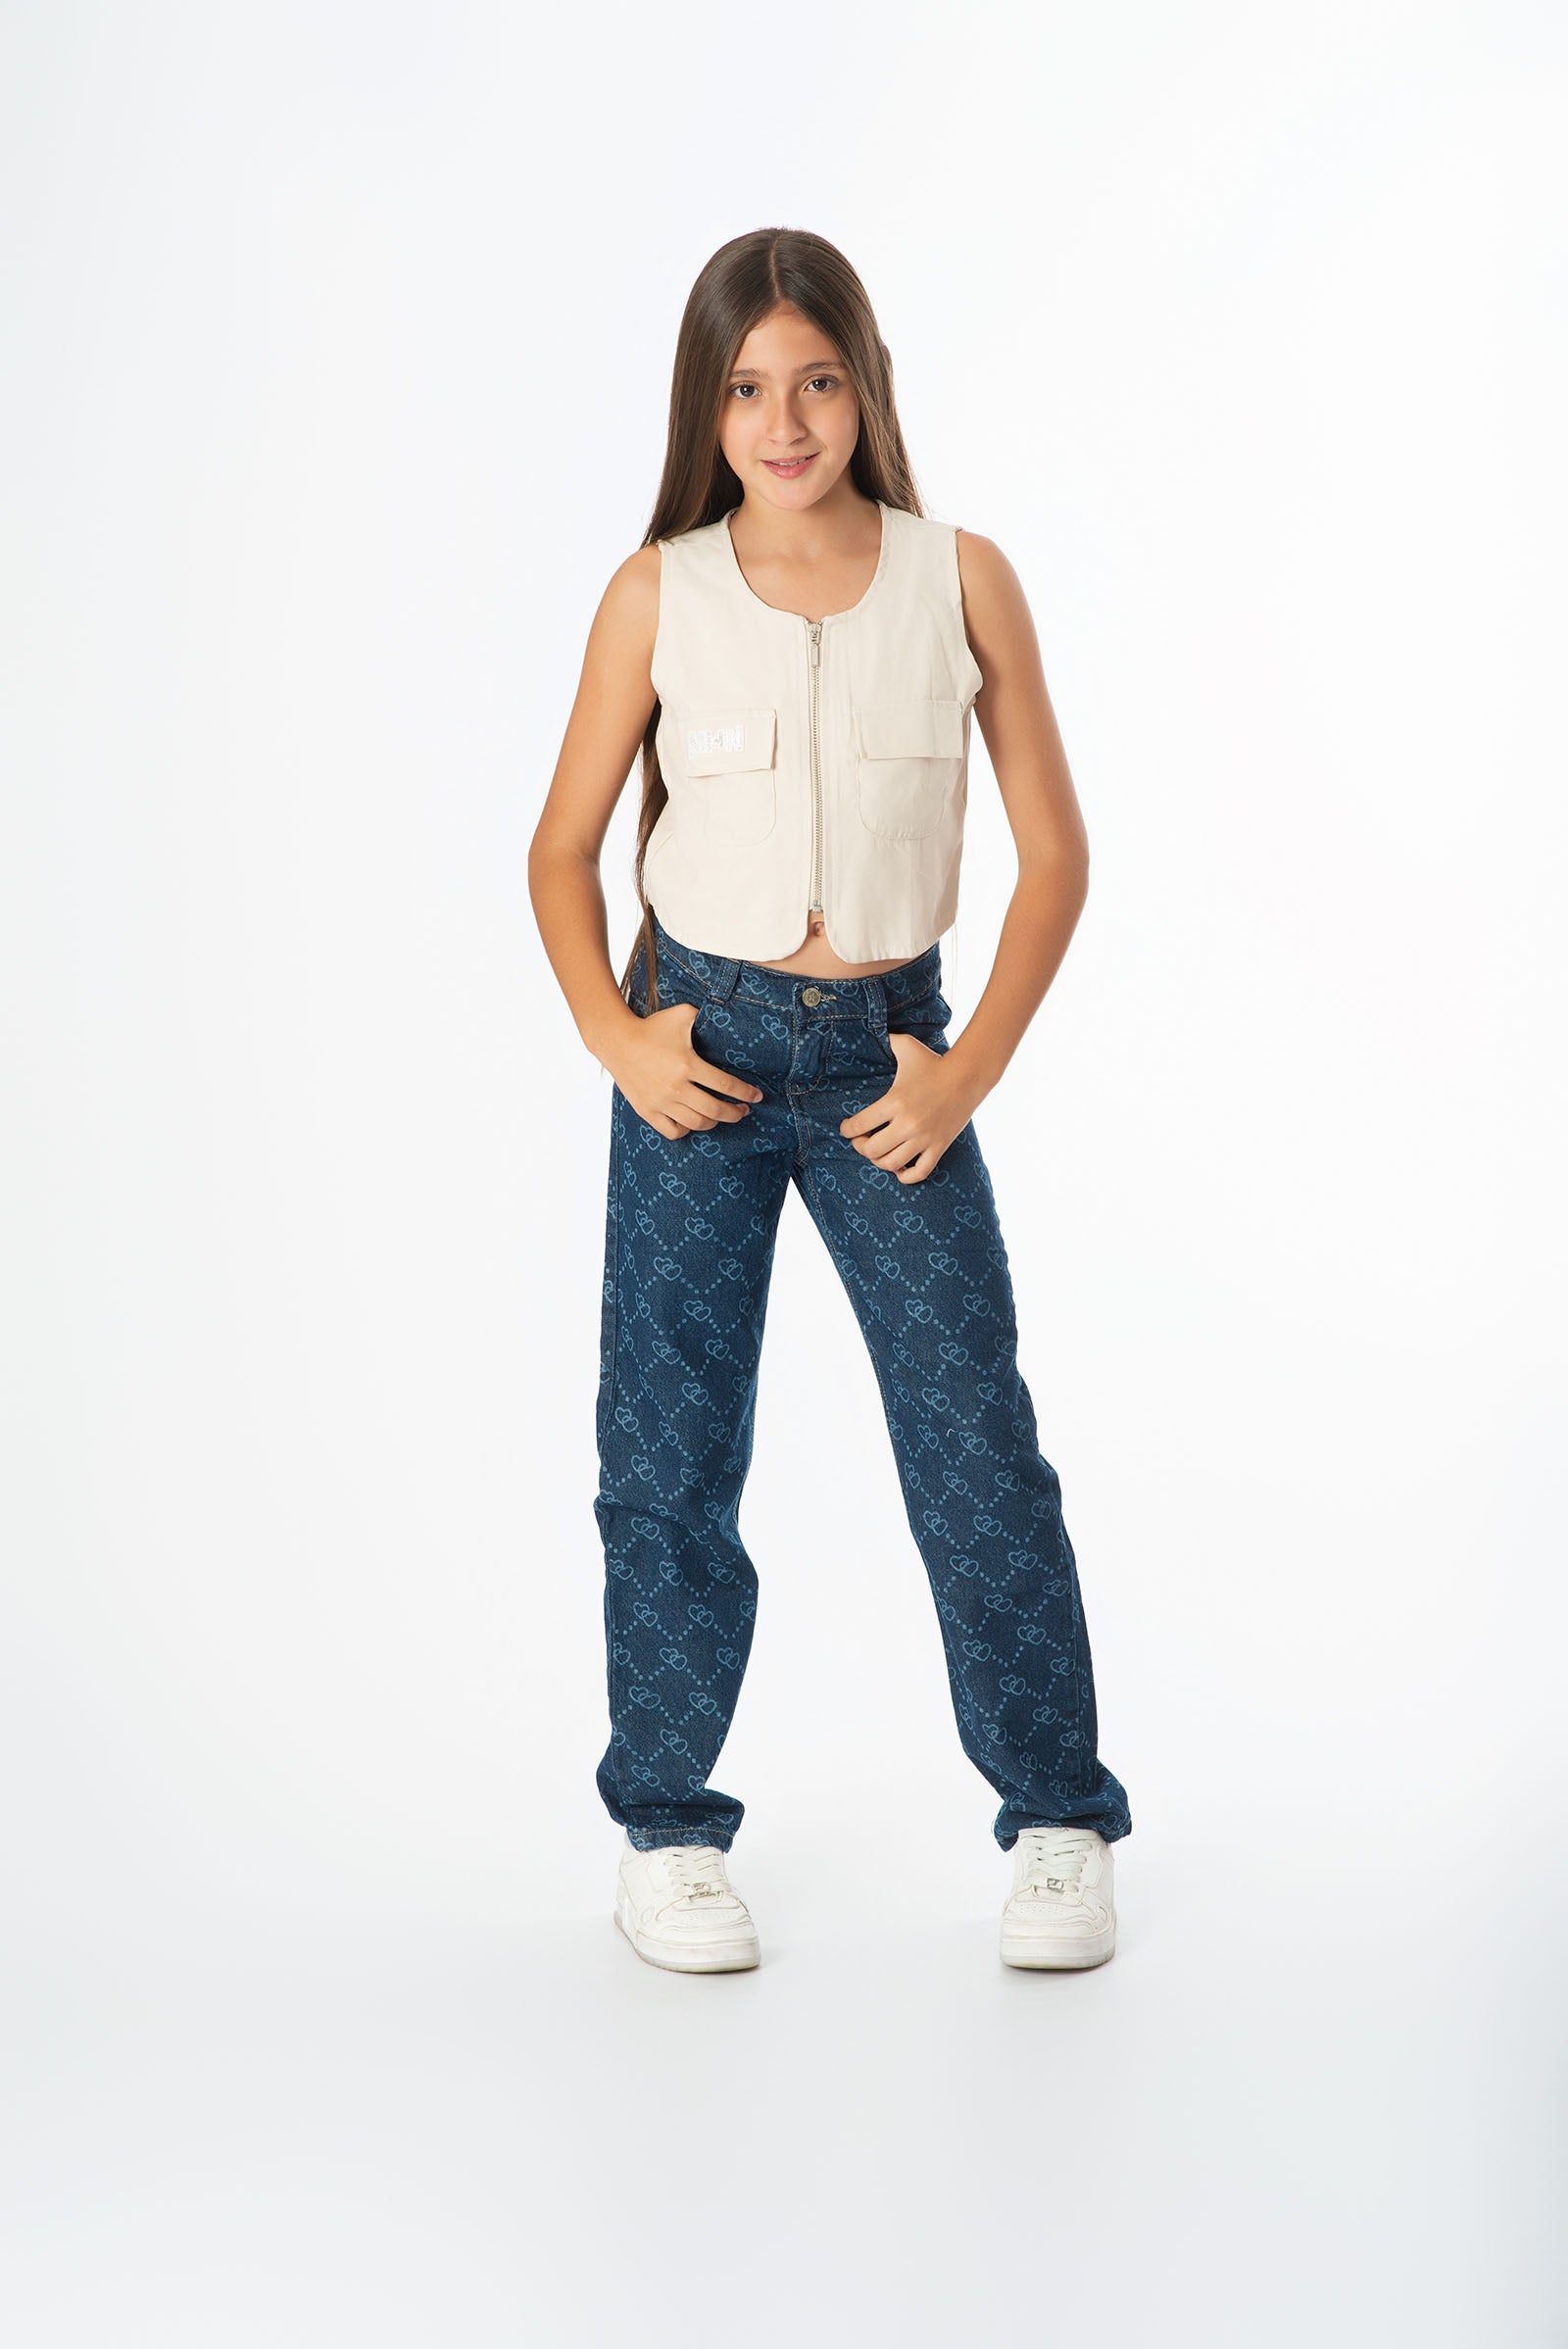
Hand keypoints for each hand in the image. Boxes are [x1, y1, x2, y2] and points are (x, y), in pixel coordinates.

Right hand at [607, 1002, 763, 1140]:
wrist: (617, 1041)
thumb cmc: (651, 1027)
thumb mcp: (681, 1014)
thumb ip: (706, 1016)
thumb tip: (727, 1017)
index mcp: (687, 1064)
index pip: (726, 1085)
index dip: (746, 1092)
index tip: (758, 1096)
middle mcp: (676, 1087)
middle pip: (715, 1110)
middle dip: (735, 1113)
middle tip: (744, 1111)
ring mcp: (661, 1102)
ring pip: (696, 1123)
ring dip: (714, 1122)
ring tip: (721, 1116)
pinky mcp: (647, 1111)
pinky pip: (673, 1131)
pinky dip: (687, 1130)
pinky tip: (693, 1121)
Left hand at [839, 1033, 978, 1182]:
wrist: (968, 1075)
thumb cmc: (934, 1061)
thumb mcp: (906, 1046)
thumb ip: (885, 1039)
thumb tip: (870, 1029)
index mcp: (894, 1102)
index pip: (858, 1125)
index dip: (847, 1130)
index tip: (846, 1128)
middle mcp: (907, 1124)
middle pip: (871, 1150)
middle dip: (860, 1147)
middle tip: (860, 1141)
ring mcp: (924, 1138)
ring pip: (891, 1164)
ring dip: (879, 1161)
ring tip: (879, 1152)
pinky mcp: (939, 1146)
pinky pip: (919, 1173)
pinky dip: (906, 1176)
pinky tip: (900, 1168)